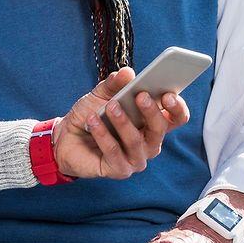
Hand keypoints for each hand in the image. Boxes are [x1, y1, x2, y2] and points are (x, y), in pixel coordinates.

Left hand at [55, 68, 190, 180]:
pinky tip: (93, 120)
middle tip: (140, 95)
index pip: (176, 117)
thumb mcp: (101, 94)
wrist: (67, 138)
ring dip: (123, 121)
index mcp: (152, 123)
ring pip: (136, 141)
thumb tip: (127, 72)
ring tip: (110, 106)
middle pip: (160, 129)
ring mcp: (136, 159)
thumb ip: (115, 83)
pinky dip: (103, 135)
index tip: (168, 93)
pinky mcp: (119, 170)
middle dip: (152, 111)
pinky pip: (114, 152)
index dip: (177, 107)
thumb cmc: (92, 114)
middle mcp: (149, 143)